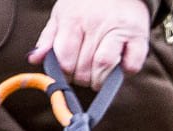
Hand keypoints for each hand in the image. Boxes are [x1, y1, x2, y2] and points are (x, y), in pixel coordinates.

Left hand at [28, 0, 150, 89]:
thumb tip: (34, 59)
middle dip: (81, 78)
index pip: (64, 59)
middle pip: (83, 68)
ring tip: (98, 76)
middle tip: (84, 72)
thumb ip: (48, 39)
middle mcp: (96, 23)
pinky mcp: (138, 37)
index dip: (65, 73)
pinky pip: (131, 65)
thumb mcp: (63, 15)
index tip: (69, 71)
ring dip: (99, 81)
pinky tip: (120, 65)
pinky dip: (125, 72)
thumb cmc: (87, 6)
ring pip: (104, 67)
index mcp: (73, 18)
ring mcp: (118, 29)